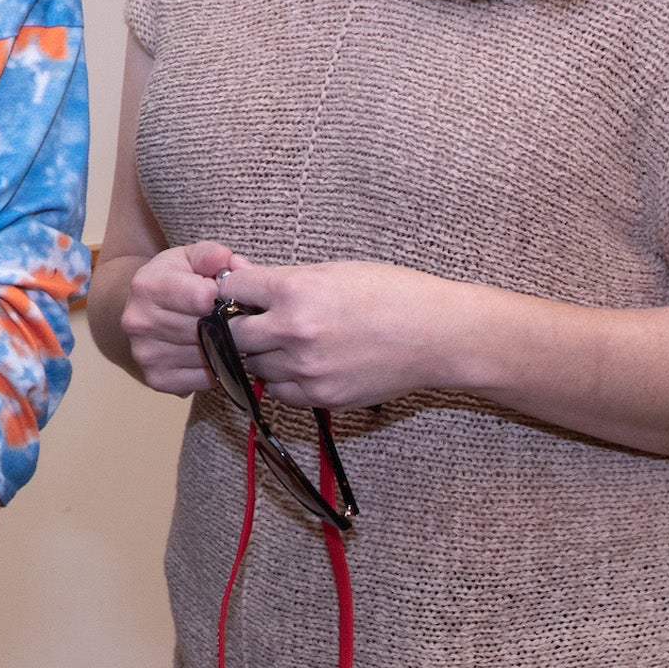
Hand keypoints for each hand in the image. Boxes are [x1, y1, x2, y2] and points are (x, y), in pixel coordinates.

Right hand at [118, 240, 249, 395]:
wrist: (142, 311)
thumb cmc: (173, 280)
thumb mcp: (188, 258)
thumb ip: (211, 255)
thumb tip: (228, 262)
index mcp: (147, 286)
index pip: (202, 298)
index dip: (224, 296)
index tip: (227, 294)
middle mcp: (139, 322)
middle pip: (207, 329)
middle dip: (231, 323)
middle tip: (238, 316)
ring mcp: (145, 354)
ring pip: (209, 355)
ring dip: (226, 347)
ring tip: (225, 332)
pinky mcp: (156, 379)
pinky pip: (204, 379)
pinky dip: (217, 367)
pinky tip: (212, 351)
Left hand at [218, 258, 469, 409]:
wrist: (437, 335)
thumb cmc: (391, 293)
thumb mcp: (333, 270)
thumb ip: (282, 278)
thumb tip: (237, 277)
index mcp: (295, 291)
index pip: (231, 290)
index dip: (232, 290)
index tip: (238, 293)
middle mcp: (295, 331)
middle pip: (233, 334)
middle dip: (238, 325)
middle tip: (253, 320)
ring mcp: (308, 369)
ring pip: (254, 366)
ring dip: (261, 354)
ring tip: (287, 342)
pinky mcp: (323, 397)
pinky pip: (280, 392)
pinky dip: (282, 379)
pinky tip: (301, 364)